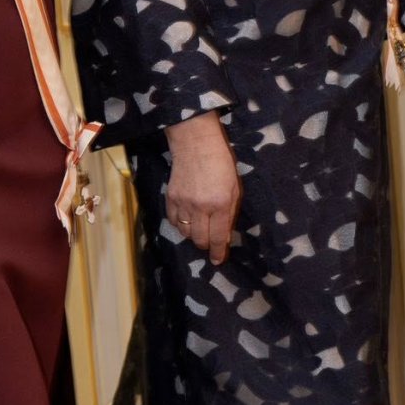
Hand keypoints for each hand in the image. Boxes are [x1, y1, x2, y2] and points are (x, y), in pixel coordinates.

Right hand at [164, 112, 241, 263]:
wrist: (195, 143)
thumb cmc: (221, 163)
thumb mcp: (234, 188)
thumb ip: (230, 212)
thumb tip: (225, 234)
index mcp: (220, 205)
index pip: (219, 238)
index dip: (219, 253)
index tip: (218, 261)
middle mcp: (201, 207)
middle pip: (200, 240)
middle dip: (206, 245)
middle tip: (210, 240)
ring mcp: (183, 203)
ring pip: (186, 233)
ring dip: (193, 235)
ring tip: (199, 227)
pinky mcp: (171, 198)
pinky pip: (174, 221)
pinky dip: (181, 225)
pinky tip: (187, 218)